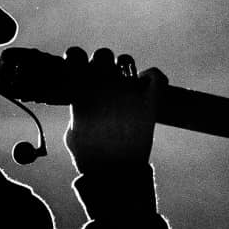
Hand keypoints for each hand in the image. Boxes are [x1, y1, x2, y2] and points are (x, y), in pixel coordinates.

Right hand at [61, 45, 162, 173]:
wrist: (116, 175)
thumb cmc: (90, 158)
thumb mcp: (72, 134)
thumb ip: (77, 112)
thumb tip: (83, 102)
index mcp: (81, 92)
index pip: (74, 54)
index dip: (75, 57)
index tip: (78, 67)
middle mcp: (103, 87)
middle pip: (103, 54)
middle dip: (102, 63)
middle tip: (103, 78)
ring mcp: (128, 92)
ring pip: (126, 59)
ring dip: (124, 68)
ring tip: (124, 82)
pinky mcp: (149, 102)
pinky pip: (155, 75)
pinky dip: (152, 76)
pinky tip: (146, 84)